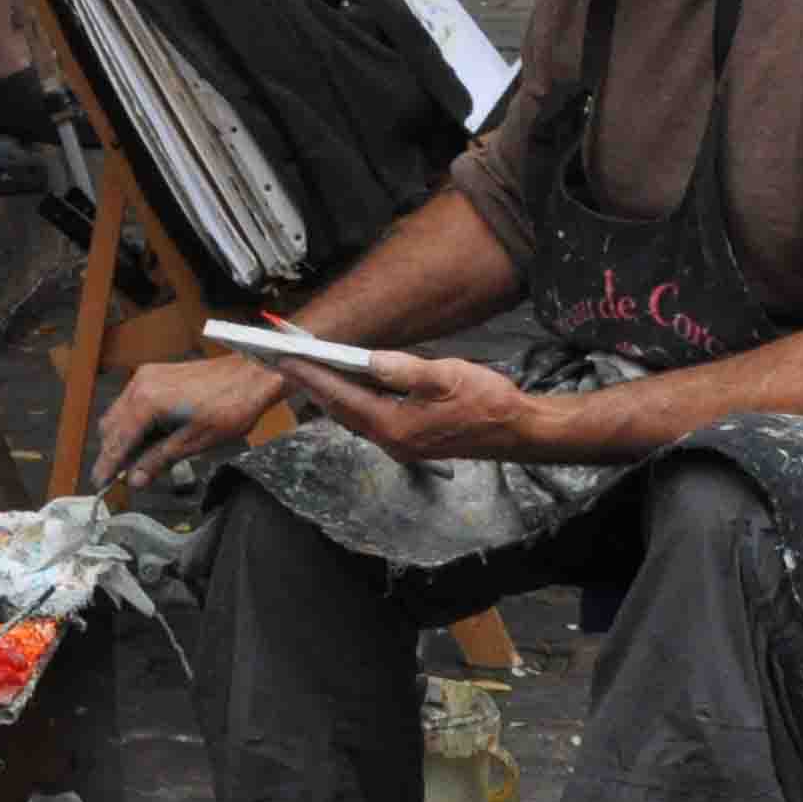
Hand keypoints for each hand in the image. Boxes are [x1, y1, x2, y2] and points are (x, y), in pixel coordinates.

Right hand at [92, 353, 282, 495]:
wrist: (252, 375)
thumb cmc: (230, 407)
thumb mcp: (194, 442)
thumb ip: (159, 460)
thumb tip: (135, 479)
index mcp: (147, 402)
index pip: (117, 439)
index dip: (107, 464)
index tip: (100, 483)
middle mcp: (140, 384)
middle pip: (111, 425)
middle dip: (112, 451)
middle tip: (120, 477)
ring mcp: (146, 376)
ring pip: (119, 412)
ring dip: (123, 437)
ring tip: (138, 461)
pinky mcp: (156, 374)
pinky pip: (132, 401)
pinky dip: (134, 422)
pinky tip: (149, 438)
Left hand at [267, 348, 545, 467]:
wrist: (518, 431)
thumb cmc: (487, 402)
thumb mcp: (447, 377)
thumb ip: (405, 370)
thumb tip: (369, 361)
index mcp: (394, 426)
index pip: (341, 396)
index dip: (311, 375)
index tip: (285, 358)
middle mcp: (391, 440)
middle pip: (340, 410)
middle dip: (312, 384)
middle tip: (284, 361)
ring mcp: (400, 443)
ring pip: (353, 416)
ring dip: (330, 394)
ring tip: (307, 369)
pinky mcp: (410, 440)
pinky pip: (369, 419)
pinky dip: (352, 401)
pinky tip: (348, 384)